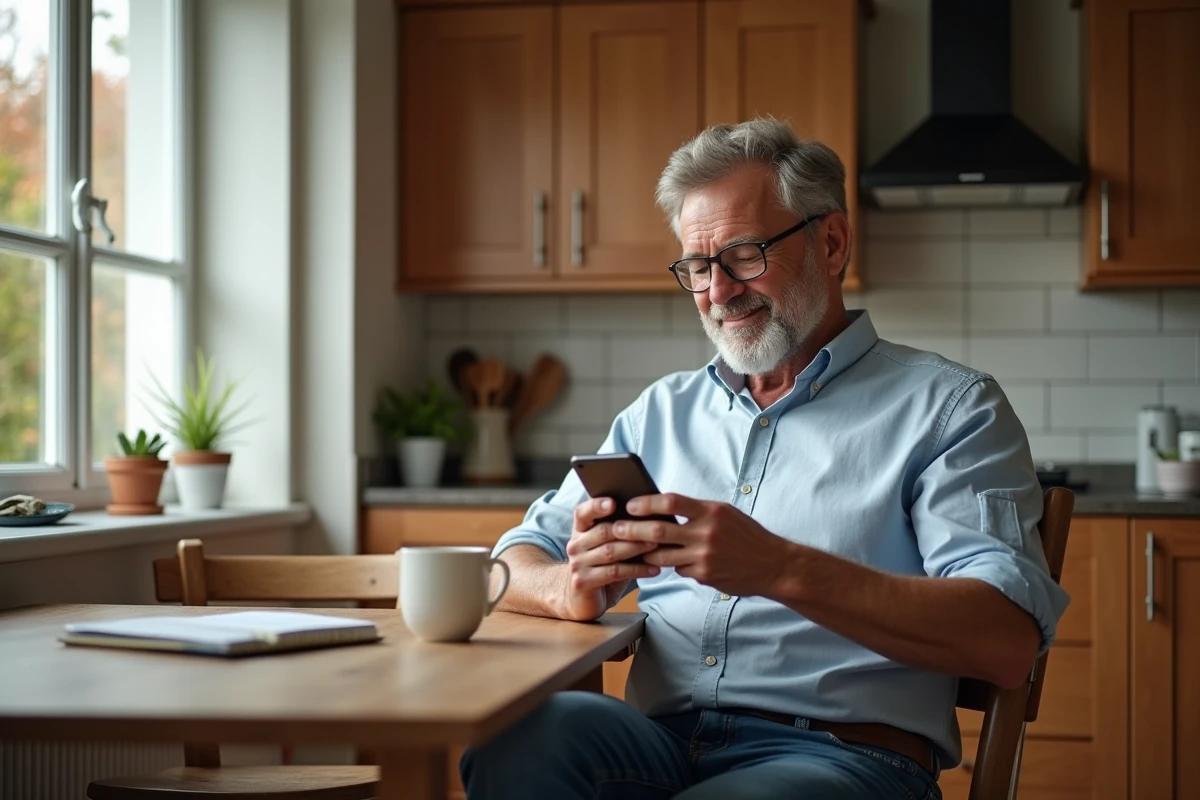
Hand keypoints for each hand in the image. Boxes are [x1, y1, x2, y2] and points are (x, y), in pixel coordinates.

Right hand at [559, 497, 660, 620]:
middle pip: (603, 532)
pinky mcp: (583, 582)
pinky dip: (637, 570)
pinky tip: (653, 569)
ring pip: (610, 552)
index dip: (596, 506)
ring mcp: (577, 564)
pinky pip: (614, 572)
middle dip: (631, 529)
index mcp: (579, 531)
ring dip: (636, 548)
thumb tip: (650, 517)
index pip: (582, 513)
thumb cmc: (601, 568)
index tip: (613, 502)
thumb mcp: (606, 547)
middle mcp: (575, 545)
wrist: (580, 599)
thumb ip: (619, 533)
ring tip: (656, 545)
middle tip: (654, 527)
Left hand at [612, 493, 796, 596]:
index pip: (670, 502)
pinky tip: (671, 563)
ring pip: (662, 556)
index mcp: (711, 511)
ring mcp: (704, 557)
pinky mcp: (705, 576)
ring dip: (645, 553)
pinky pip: (680, 570)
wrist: (774, 565)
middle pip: (658, 531)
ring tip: (629, 549)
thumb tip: (664, 508)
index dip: (646, 503)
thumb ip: (697, 511)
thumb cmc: (747, 535)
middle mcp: (706, 533)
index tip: (630, 504)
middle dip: (632, 530)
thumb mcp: (725, 514)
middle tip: (615, 529)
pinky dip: (674, 566)